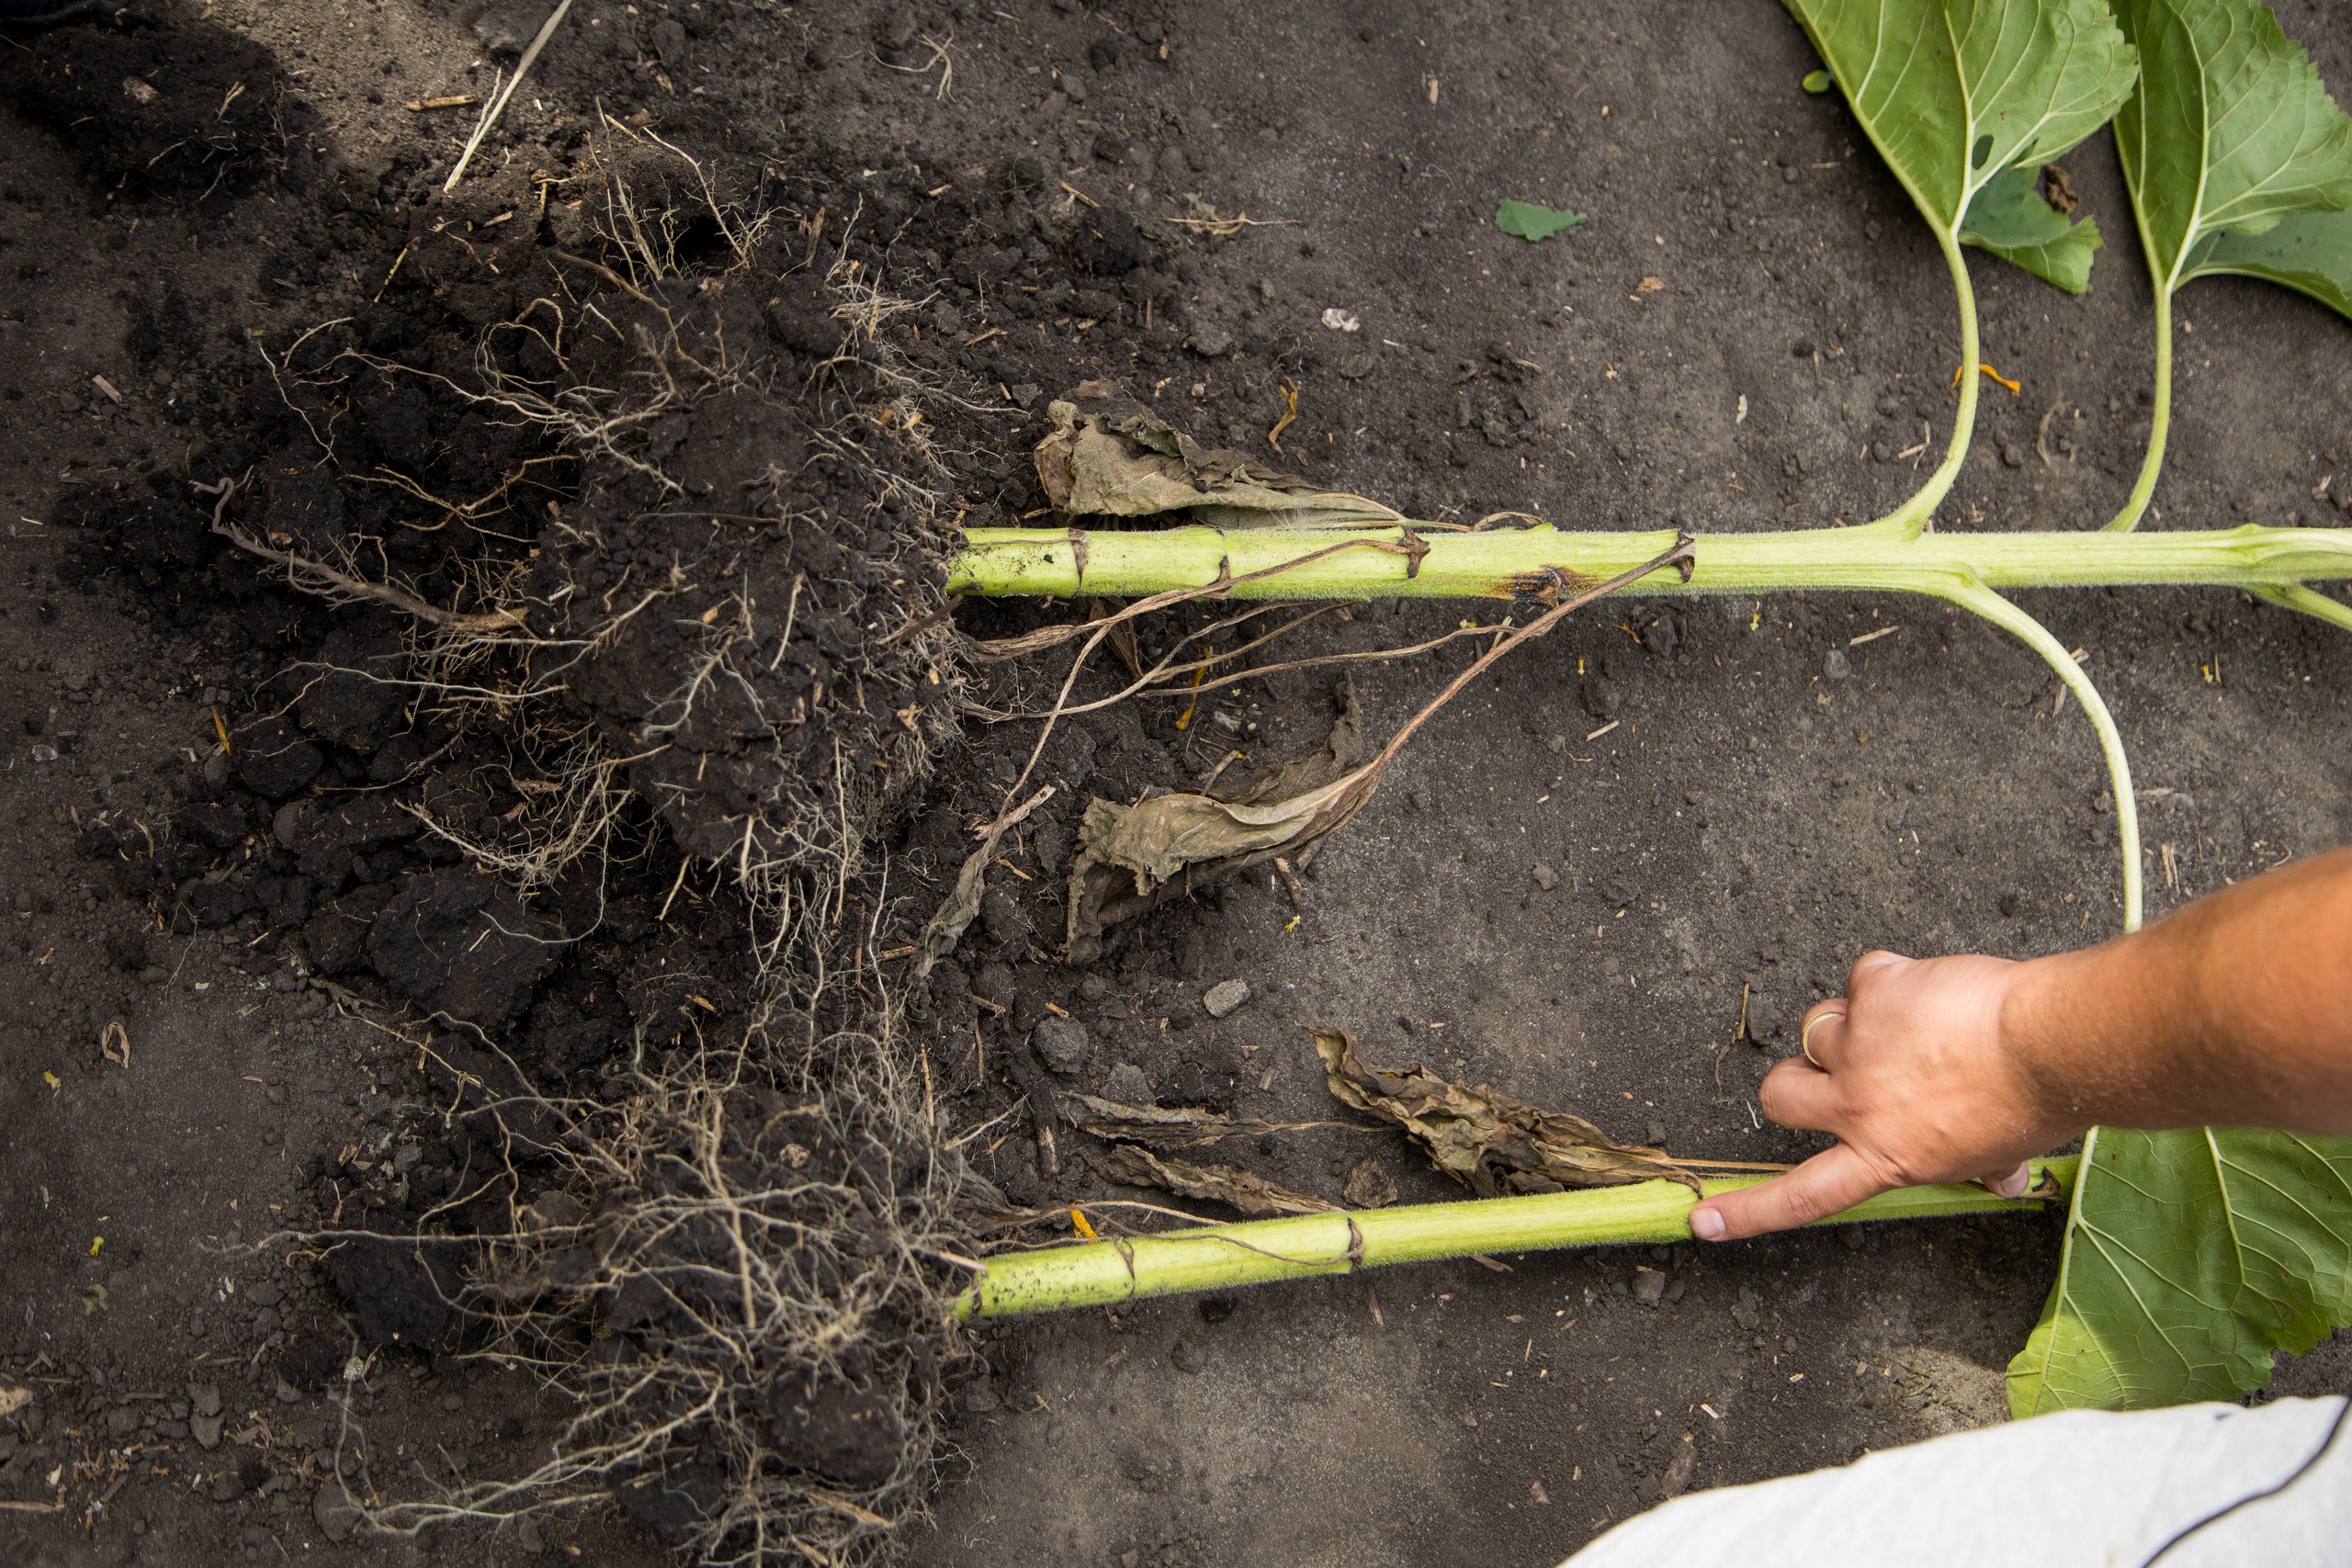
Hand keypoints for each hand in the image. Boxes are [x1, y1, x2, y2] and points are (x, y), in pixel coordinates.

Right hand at [1690, 950, 2077, 1240]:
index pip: (1802, 1196)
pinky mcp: (1873, 994)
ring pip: (1820, 1026)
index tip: (1702, 1218)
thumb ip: (1981, 1165)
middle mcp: (1857, 1108)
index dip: (1747, 1210)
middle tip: (1832, 1070)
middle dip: (1796, 1078)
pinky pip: (1866, 977)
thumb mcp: (2002, 1152)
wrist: (2051, 1045)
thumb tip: (2002, 1180)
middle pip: (1779, 1094)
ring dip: (1853, 1022)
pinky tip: (1933, 990)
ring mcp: (1858, 1048)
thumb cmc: (2036, 1102)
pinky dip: (1894, 980)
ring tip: (1910, 1023)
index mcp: (1884, 1156)